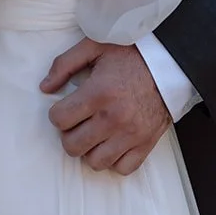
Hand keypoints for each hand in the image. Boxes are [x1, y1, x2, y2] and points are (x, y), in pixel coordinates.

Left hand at [41, 39, 170, 175]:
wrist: (171, 61)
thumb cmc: (132, 52)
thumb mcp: (95, 46)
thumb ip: (65, 64)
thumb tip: (44, 88)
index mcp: (99, 92)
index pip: (60, 119)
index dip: (58, 113)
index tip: (67, 107)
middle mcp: (114, 117)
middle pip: (73, 146)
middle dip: (70, 134)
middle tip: (79, 121)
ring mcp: (131, 134)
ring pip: (95, 162)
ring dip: (90, 149)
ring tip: (95, 133)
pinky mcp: (146, 144)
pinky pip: (122, 168)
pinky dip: (114, 160)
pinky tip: (113, 142)